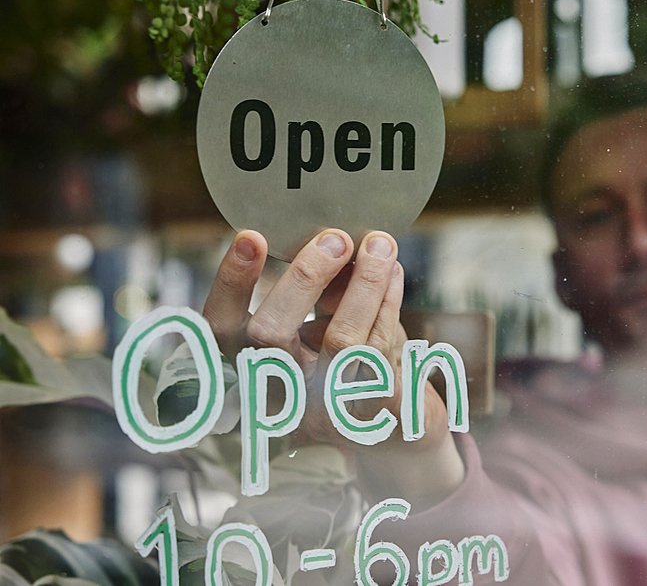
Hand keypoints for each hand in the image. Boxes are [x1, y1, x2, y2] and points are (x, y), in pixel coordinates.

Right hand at [203, 229, 465, 509]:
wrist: (397, 437)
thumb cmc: (350, 372)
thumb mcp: (322, 336)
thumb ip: (321, 295)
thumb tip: (331, 242)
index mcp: (254, 373)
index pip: (222, 333)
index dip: (229, 286)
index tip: (250, 237)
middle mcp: (279, 398)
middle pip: (268, 338)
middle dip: (302, 278)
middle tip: (334, 239)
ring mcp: (325, 409)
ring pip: (340, 339)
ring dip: (362, 282)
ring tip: (379, 243)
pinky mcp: (373, 411)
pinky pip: (382, 344)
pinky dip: (388, 300)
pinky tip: (392, 272)